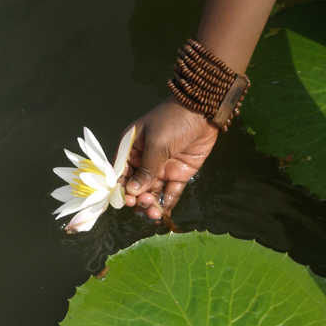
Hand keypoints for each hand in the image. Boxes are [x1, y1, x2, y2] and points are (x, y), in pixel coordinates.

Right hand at [119, 95, 218, 219]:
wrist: (204, 111)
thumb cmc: (173, 120)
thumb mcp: (157, 143)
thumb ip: (146, 169)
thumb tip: (132, 192)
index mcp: (131, 149)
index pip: (120, 174)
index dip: (121, 190)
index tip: (126, 202)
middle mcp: (143, 160)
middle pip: (135, 187)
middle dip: (137, 199)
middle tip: (144, 204)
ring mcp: (161, 168)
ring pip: (151, 192)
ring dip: (150, 205)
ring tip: (154, 214)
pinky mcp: (179, 173)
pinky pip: (170, 192)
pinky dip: (166, 204)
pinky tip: (164, 214)